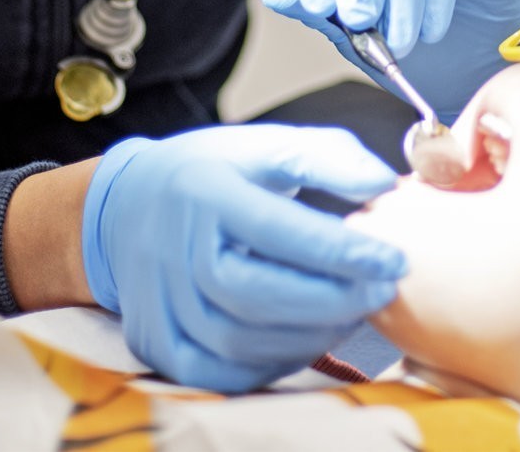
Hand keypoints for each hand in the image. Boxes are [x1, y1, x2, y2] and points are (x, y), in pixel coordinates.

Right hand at [79, 125, 403, 392]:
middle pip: (258, 295)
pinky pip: (221, 372)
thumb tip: (383, 184)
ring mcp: (161, 303)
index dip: (342, 251)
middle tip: (383, 290)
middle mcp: (175, 251)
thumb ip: (328, 158)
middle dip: (335, 299)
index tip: (394, 259)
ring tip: (353, 310)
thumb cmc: (209, 174)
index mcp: (204, 193)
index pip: (278, 230)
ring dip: (311, 334)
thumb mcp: (264, 146)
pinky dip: (272, 362)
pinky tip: (307, 337)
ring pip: (243, 340)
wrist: (125, 208)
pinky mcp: (158, 342)